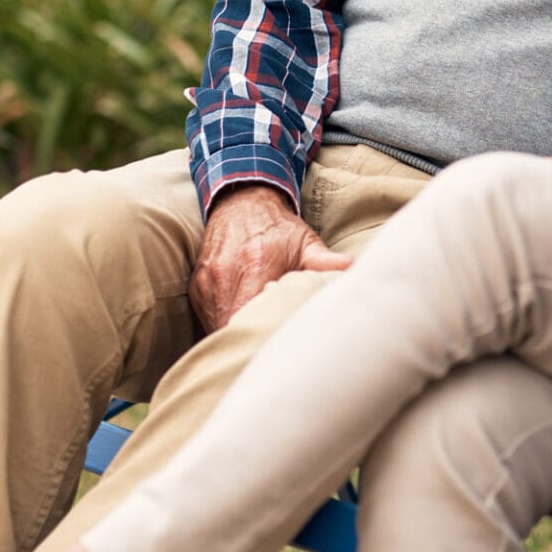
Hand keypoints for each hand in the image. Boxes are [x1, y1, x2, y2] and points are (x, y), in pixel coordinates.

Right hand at [189, 184, 350, 332]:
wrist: (242, 201)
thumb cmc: (278, 228)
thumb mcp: (306, 243)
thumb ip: (325, 262)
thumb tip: (353, 269)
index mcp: (257, 265)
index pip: (252, 316)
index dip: (262, 335)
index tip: (275, 343)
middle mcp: (227, 274)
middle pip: (231, 327)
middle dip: (246, 341)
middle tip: (265, 349)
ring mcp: (208, 281)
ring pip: (215, 326)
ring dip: (232, 335)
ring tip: (253, 340)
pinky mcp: (197, 285)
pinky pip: (206, 317)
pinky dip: (221, 324)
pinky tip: (239, 325)